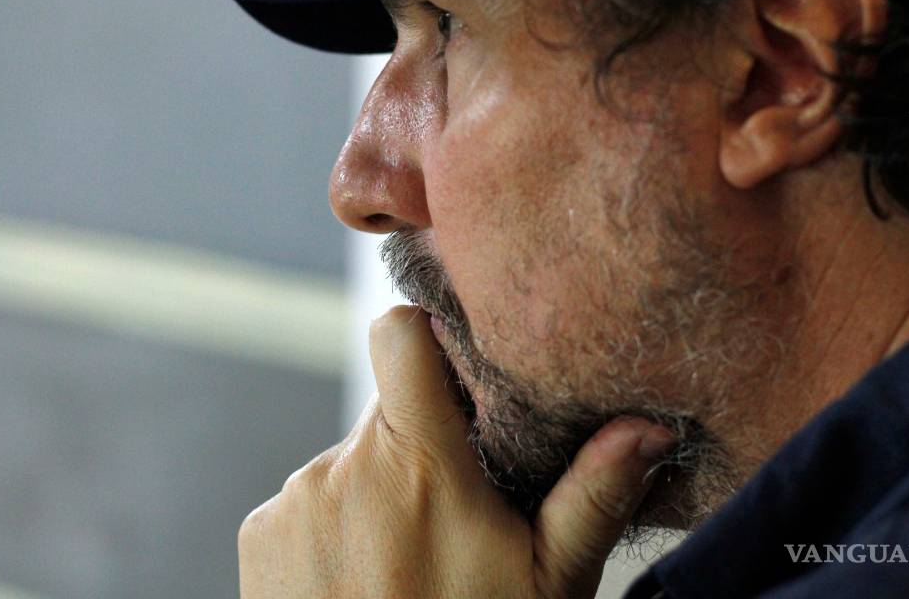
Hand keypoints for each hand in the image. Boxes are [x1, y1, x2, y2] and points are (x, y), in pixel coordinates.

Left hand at [238, 306, 673, 597]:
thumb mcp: (547, 582)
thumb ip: (592, 494)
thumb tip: (648, 426)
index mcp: (418, 463)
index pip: (400, 333)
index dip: (427, 336)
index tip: (458, 374)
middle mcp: (344, 467)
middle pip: (388, 411)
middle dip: (422, 441)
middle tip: (455, 510)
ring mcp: (295, 499)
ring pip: (351, 460)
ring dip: (379, 491)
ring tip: (408, 561)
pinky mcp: (260, 531)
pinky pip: (308, 500)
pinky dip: (336, 525)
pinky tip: (363, 580)